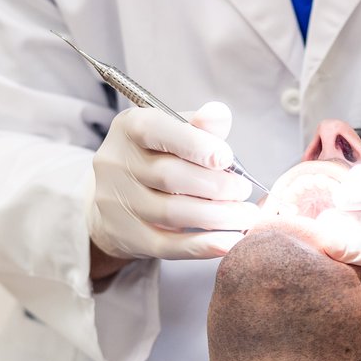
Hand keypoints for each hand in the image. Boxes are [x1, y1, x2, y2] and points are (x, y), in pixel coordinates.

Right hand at [88, 101, 259, 276]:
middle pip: (169, 176)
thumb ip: (200, 125)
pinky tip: (229, 242)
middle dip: (215, 185)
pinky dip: (202, 246)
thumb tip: (219, 114)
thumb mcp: (175, 132)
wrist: (119, 196)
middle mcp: (115, 162)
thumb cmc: (157, 157)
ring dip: (217, 217)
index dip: (196, 145)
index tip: (227, 159)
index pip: (158, 131)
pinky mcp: (125, 235)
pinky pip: (167, 245)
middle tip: (243, 191)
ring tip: (246, 216)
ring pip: (171, 213)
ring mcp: (115, 201)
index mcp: (129, 126)